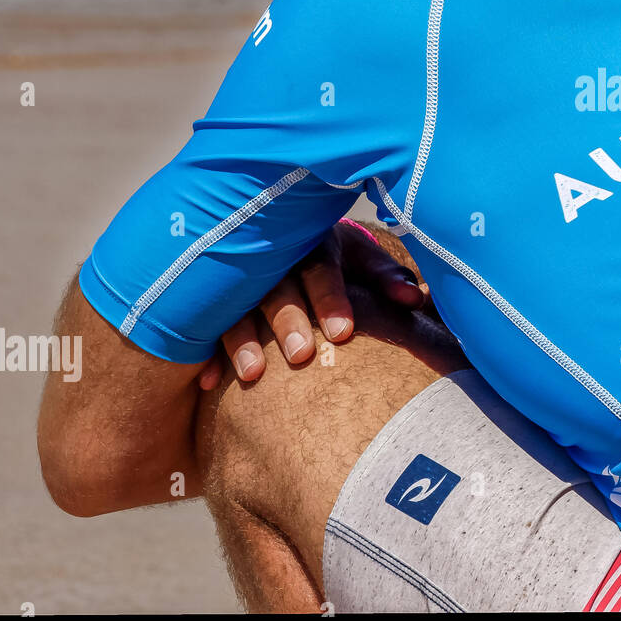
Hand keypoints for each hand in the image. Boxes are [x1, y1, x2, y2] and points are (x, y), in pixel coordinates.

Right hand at [197, 220, 424, 387]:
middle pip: (277, 286)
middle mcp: (272, 258)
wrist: (284, 237)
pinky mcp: (214, 302)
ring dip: (243, 340)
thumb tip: (415, 299)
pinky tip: (207, 383)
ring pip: (237, 307)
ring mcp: (238, 279)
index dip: (331, 297)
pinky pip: (205, 326)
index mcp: (311, 241)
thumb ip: (387, 278)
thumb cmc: (334, 258)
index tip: (344, 332)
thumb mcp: (360, 260)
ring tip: (253, 375)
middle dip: (288, 320)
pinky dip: (207, 355)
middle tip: (302, 355)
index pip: (322, 265)